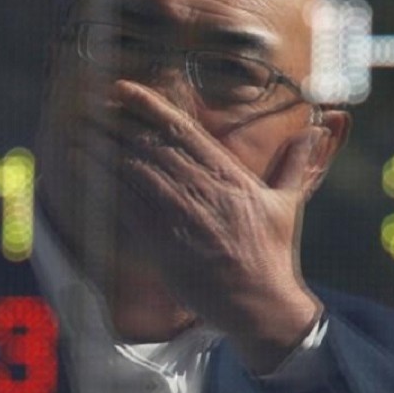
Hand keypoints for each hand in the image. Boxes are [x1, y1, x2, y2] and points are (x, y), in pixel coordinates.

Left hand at [109, 79, 330, 372]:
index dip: (150, 106)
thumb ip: (295, 164)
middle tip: (90, 103)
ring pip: (135, 171)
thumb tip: (314, 132)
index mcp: (230, 175)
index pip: (183, 130)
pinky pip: (127, 208)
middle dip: (117, 122)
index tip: (124, 88)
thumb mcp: (288, 204)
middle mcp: (204, 189)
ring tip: (79, 129)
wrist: (261, 303)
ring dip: (104, 148)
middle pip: (151, 145)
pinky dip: (104, 186)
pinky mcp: (164, 244)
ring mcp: (182, 216)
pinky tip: (84, 171)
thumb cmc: (274, 255)